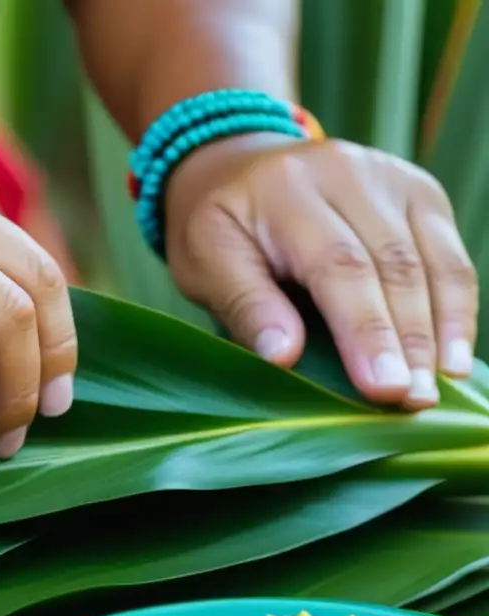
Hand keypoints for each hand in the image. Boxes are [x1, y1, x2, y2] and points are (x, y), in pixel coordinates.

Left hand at [164, 133, 476, 409]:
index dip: (364, 329)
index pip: (337, 265)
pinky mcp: (418, 192)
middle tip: (413, 402)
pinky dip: (455, 308)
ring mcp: (389, 177)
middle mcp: (346, 171)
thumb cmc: (218, 230)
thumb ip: (245, 306)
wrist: (235, 169)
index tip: (382, 388)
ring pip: (431, 260)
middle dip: (407, 339)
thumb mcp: (205, 264)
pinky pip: (448, 256)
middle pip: (392, 263)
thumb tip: (284, 357)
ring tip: (436, 389)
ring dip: (440, 331)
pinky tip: (452, 357)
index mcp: (285, 188)